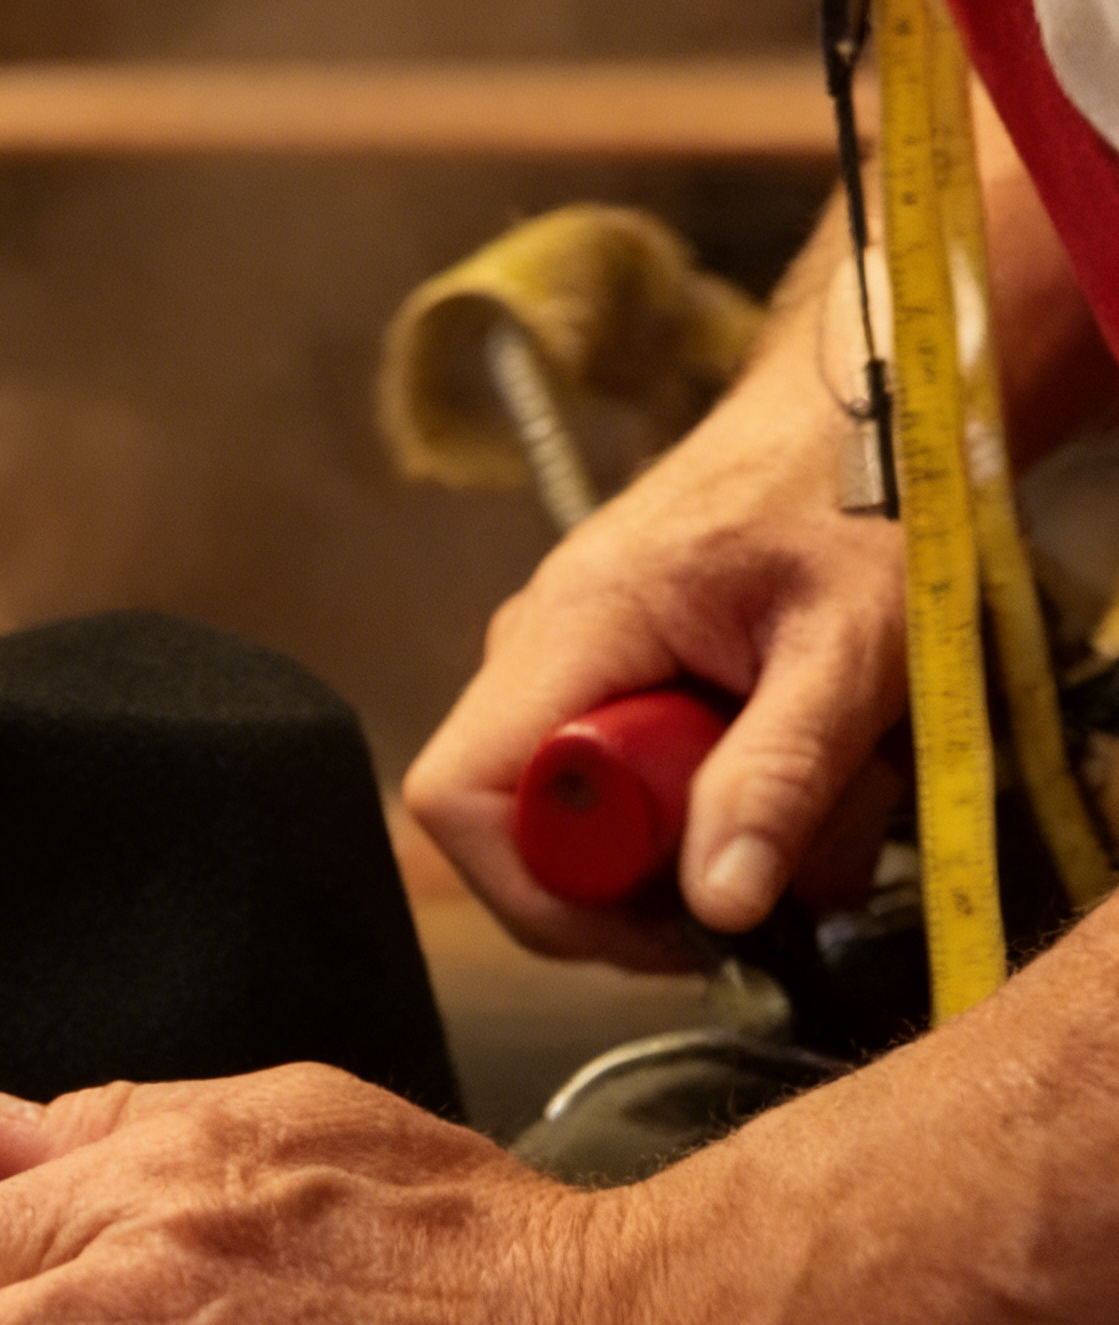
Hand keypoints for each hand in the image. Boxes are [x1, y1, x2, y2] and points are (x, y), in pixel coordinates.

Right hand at [404, 263, 907, 967]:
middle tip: (783, 856)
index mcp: (570, 629)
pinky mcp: (613, 676)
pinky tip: (798, 753)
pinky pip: (636, 784)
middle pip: (533, 831)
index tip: (662, 921)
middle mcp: (539, 649)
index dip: (540, 889)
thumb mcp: (852, 645)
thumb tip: (717, 910)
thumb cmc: (861, 490)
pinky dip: (722, 799)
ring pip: (600, 819)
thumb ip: (781, 776)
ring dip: (714, 837)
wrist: (867, 403)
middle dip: (661, 879)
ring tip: (826, 782)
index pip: (458, 797)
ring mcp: (569, 663)